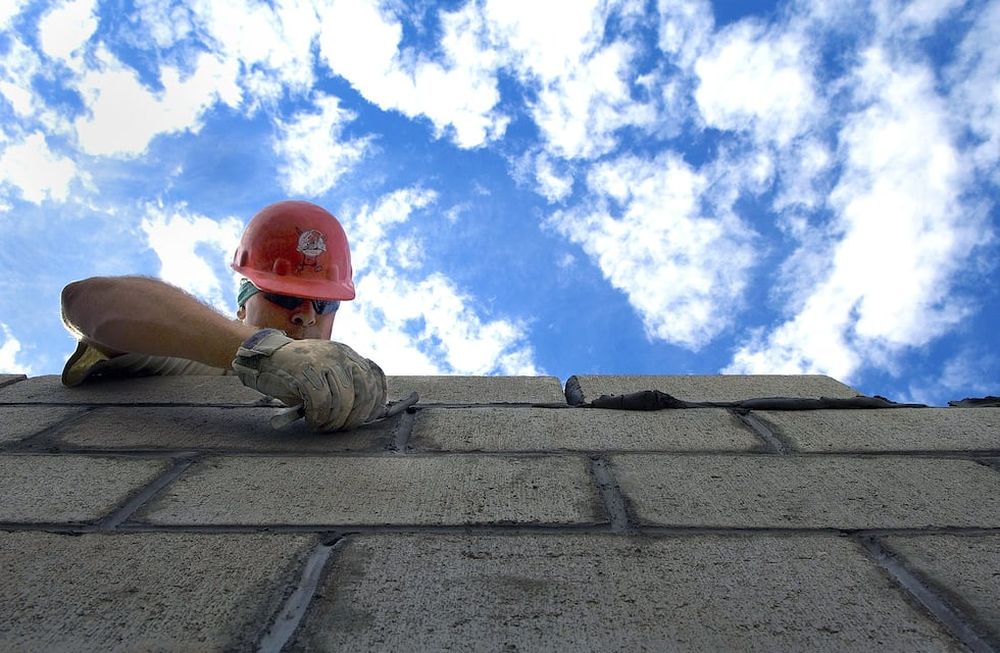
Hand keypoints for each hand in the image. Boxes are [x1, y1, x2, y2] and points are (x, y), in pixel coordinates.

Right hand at [232, 329, 386, 430]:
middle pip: (364, 390)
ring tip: (323, 426)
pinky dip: (319, 417)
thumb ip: (345, 386)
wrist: (264, 358)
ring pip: (344, 399)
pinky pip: (322, 401)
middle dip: (355, 416)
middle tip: (341, 428)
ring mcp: (323, 361)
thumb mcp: (326, 374)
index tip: (369, 417)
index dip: (377, 400)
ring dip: (335, 420)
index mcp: (348, 354)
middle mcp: (340, 355)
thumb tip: (366, 413)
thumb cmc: (296, 373)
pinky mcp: (306, 370)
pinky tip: (312, 420)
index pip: (375, 376)